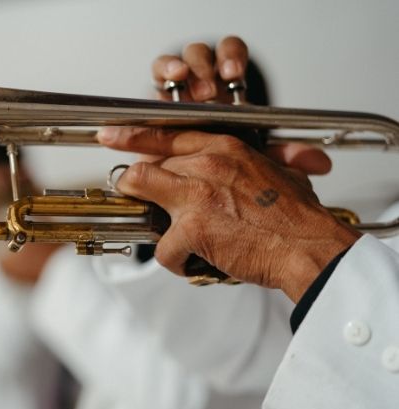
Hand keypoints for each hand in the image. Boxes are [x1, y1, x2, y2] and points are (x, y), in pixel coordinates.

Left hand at [98, 127, 359, 302]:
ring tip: (172, 236)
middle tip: (155, 209)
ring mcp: (196, 195)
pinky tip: (195, 263)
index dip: (131, 136)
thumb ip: (249, 162)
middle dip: (144, 190)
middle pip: (146, 167)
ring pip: (139, 191)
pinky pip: (162, 248)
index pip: (165, 134)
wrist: (310, 248)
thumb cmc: (296, 217)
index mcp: (224, 147)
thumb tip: (232, 166)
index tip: (108, 136)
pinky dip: (176, 262)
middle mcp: (206, 164)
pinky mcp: (192, 229)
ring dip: (150, 219)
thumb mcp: (277, 171)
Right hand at [150, 36, 331, 174]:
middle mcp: (201, 86)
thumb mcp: (250, 161)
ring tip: (190, 88)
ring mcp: (177, 92)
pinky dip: (163, 72)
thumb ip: (281, 158)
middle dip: (208, 68)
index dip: (232, 58)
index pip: (231, 58)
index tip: (233, 74)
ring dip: (188, 70)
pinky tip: (169, 83)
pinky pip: (157, 76)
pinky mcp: (154, 101)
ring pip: (181, 61)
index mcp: (225, 93)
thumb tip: (318, 162)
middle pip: (205, 57)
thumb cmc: (215, 166)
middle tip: (210, 91)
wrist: (187, 182)